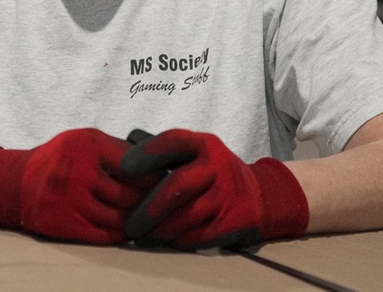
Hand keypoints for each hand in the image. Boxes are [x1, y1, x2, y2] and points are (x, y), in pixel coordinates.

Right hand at [0, 128, 156, 244]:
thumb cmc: (62, 158)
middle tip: (163, 207)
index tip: (168, 184)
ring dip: (136, 221)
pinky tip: (127, 231)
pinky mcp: (63, 222)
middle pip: (129, 195)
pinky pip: (103, 235)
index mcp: (88, 145)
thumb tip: (161, 163)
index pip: (134, 166)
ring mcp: (69, 199)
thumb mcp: (87, 140)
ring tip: (148, 220)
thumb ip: (119, 149)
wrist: (18, 182)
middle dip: (149, 203)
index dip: (155, 177)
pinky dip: (119, 235)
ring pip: (118, 218)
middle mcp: (78, 171)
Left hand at [119, 128, 308, 249]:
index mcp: (204, 144)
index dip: (147, 153)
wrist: (258, 195)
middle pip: (178, 185)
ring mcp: (225, 196)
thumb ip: (161, 148)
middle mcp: (216, 167)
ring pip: (187, 216)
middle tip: (129, 222)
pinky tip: (163, 240)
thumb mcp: (194, 150)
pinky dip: (177, 240)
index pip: (173, 142)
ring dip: (160, 229)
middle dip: (150, 206)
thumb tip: (123, 142)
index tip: (124, 168)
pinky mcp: (230, 222)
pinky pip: (197, 235)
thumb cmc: (212, 171)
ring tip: (141, 234)